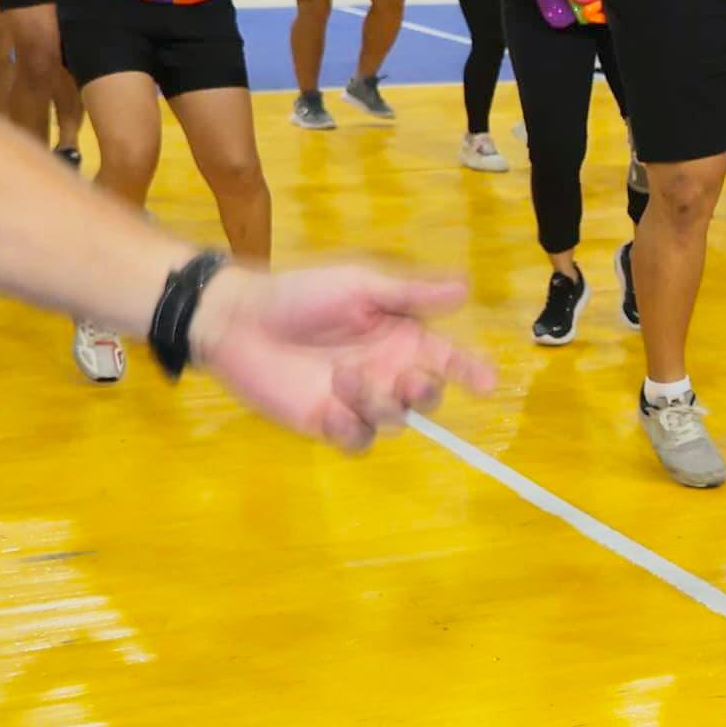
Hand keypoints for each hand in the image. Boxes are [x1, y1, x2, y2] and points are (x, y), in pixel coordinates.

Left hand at [189, 264, 488, 451]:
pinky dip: (350, 429)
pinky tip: (328, 408)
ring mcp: (358, 401)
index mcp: (401, 338)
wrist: (238, 321)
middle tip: (408, 379)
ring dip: (375, 403)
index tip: (487, 383)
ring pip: (393, 421)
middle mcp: (386, 372)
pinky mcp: (328, 424)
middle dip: (424, 393)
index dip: (471, 371)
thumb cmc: (298, 294)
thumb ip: (410, 293)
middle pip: (426, 398)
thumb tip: (464, 287)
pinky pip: (357, 440)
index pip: (448, 359)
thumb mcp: (359, 285)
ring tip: (340, 379)